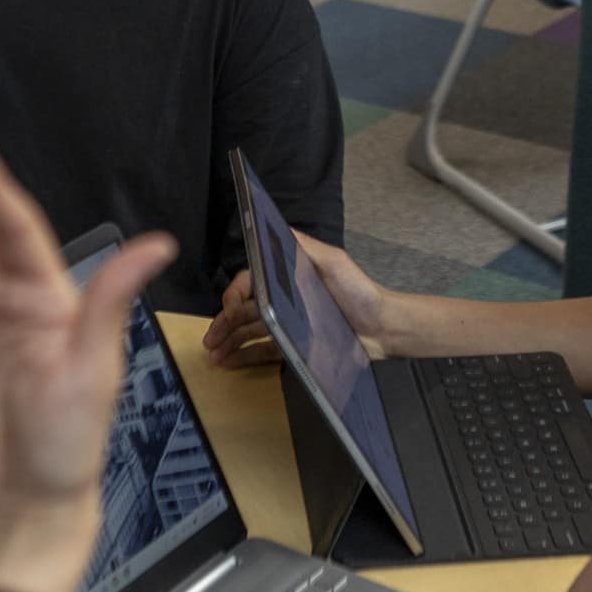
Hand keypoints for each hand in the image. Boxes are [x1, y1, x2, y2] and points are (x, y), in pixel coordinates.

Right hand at [203, 232, 388, 366]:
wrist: (383, 328)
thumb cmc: (359, 291)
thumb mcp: (334, 262)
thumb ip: (304, 247)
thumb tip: (273, 229)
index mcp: (289, 274)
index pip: (251, 281)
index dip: (235, 294)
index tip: (226, 310)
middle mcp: (285, 297)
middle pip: (245, 309)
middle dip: (224, 323)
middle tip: (208, 340)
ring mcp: (288, 323)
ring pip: (250, 331)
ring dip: (230, 341)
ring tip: (214, 356)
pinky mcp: (294, 345)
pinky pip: (265, 350)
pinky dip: (246, 355)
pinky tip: (230, 362)